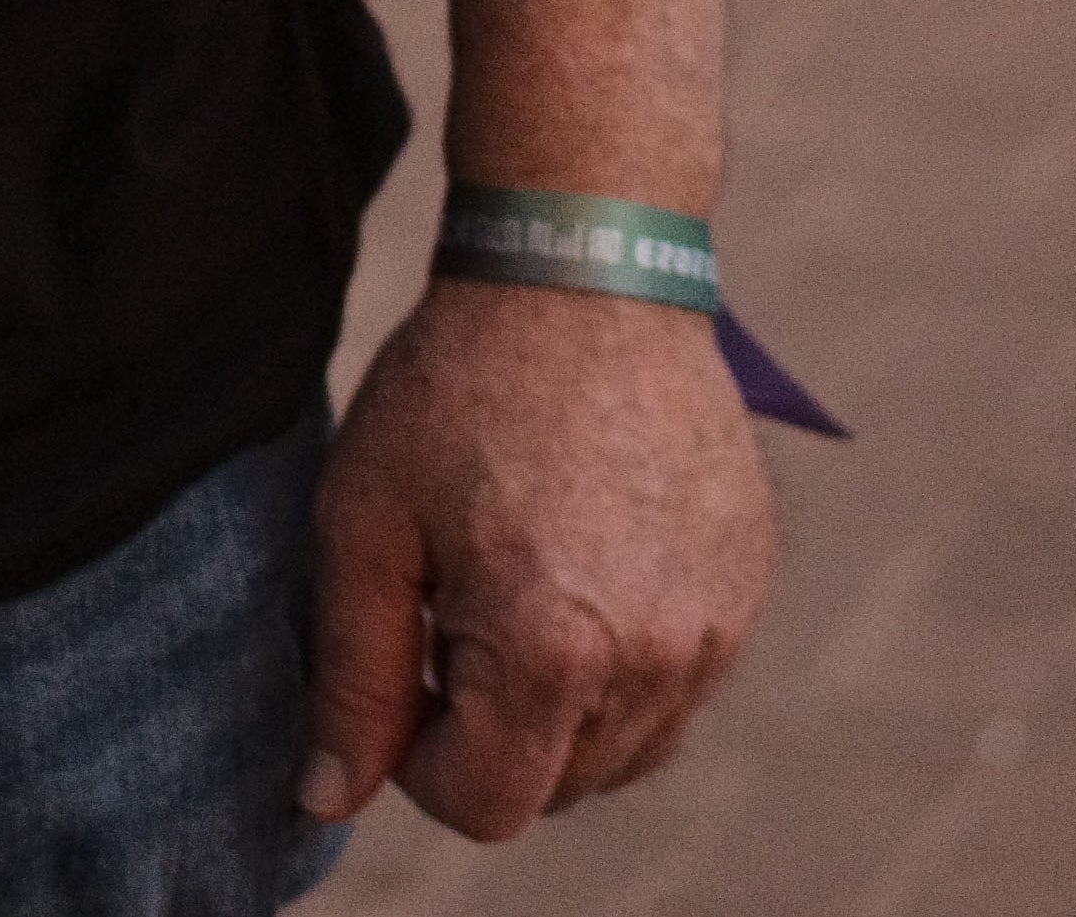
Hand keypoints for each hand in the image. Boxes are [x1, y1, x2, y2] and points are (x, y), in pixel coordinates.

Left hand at [297, 279, 775, 840]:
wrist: (583, 271)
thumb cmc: (455, 390)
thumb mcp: (364, 525)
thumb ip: (352, 681)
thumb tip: (327, 801)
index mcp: (552, 650)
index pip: (484, 805)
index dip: (420, 758)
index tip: (405, 664)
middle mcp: (655, 657)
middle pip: (558, 788)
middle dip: (491, 730)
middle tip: (454, 606)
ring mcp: (716, 626)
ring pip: (625, 748)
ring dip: (562, 704)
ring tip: (519, 579)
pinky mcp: (748, 588)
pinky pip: (679, 682)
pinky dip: (625, 658)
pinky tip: (584, 557)